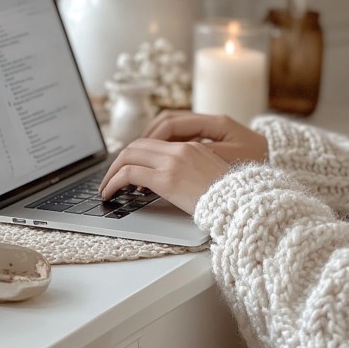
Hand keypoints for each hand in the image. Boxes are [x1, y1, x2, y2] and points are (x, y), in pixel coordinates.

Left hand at [99, 138, 230, 214]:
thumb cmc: (229, 199)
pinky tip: (110, 193)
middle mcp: (180, 150)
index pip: (152, 143)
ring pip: (128, 156)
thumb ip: (188, 172)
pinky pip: (129, 174)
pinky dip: (114, 182)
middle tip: (110, 178)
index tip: (125, 168)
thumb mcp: (209, 177)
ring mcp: (172, 162)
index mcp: (192, 147)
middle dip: (118, 162)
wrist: (242, 205)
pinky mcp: (166, 179)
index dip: (133, 154)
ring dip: (112, 172)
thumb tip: (168, 183)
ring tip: (106, 188)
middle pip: (136, 146)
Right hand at [142, 110, 267, 164]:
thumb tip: (177, 154)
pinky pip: (180, 136)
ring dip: (153, 141)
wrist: (276, 166)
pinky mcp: (210, 139)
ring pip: (172, 127)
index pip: (173, 123)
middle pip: (168, 121)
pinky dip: (165, 145)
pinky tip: (158, 160)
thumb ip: (204, 156)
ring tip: (140, 158)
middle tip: (130, 156)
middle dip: (146, 137)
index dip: (153, 137)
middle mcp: (211, 121)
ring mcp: (209, 129)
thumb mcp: (232, 161)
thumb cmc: (257, 166)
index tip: (137, 152)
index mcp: (217, 123)